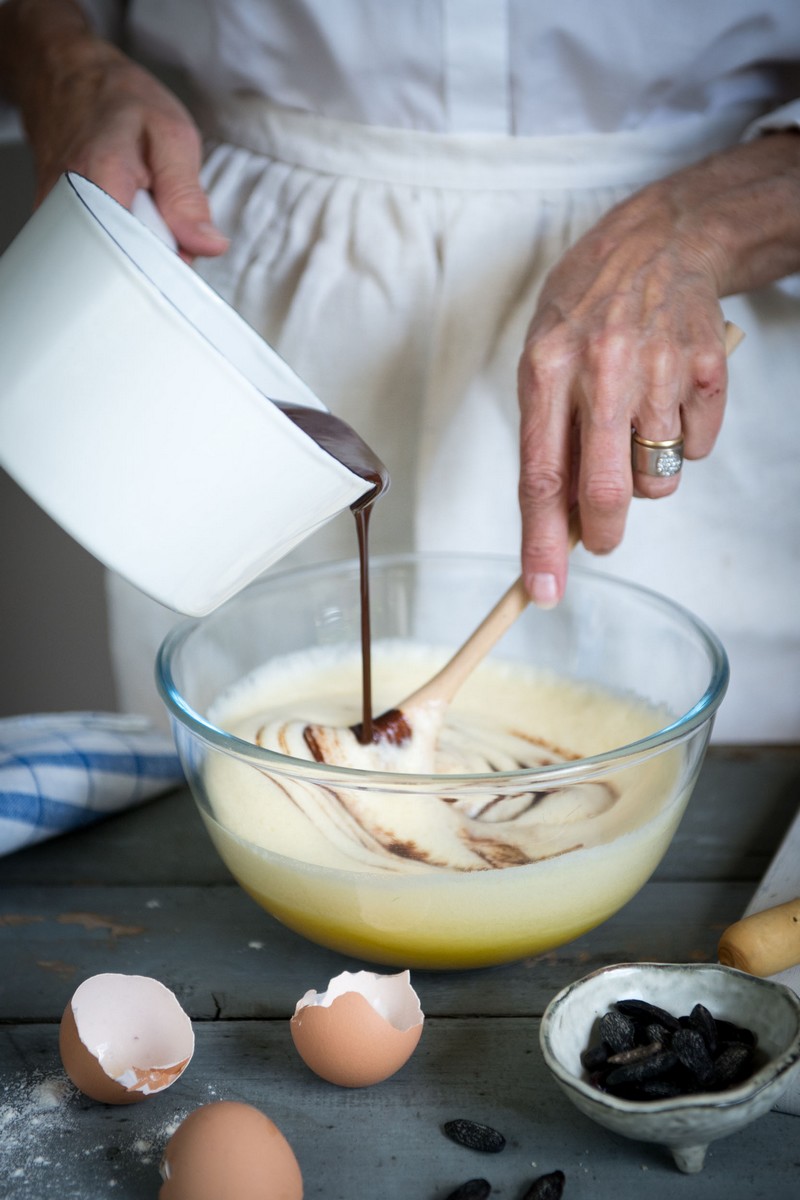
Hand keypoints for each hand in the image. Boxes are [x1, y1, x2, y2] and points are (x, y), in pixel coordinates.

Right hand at [0, 0, 227, 260]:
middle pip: (124, 265)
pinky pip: (96, 251)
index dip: (172, 263)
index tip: (186, 249)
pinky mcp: (54, 227)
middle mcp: (69, 206)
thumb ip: (189, 195)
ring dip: (138, 245)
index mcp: (102, 180)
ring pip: (110, 260)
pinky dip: (119, 240)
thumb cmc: (119, 101)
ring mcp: (56, 219)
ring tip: (141, 208)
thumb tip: (207, 246)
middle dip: (156, 255)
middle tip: (164, 219)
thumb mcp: (172, 135)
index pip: (141, 257)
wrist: (68, 78)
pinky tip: (124, 214)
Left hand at [517, 132, 799, 606]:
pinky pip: (696, 450)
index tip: (541, 592)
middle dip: (600, 534)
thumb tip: (557, 521)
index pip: (540, 475)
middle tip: (599, 539)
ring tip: (633, 427)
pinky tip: (667, 400)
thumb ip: (547, 436)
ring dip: (642, 476)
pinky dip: (680, 444)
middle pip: (605, 491)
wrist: (660, 240)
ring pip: (655, 479)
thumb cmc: (587, 307)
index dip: (540, 543)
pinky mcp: (708, 369)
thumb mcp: (543, 357)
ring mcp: (661, 368)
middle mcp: (602, 369)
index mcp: (547, 368)